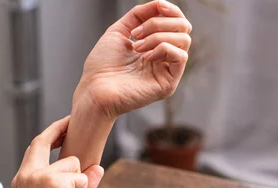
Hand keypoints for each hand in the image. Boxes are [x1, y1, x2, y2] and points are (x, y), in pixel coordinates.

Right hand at [11, 117, 104, 187]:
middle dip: (63, 134)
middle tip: (73, 127)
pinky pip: (82, 180)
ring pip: (74, 166)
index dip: (52, 133)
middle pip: (50, 143)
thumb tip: (98, 168)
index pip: (36, 145)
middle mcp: (27, 173)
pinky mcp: (54, 182)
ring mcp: (39, 176)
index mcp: (22, 179)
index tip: (65, 124)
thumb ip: (77, 185)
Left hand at [75, 0, 191, 118]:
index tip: (158, 6)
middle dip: (160, 22)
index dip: (171, 10)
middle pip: (183, 28)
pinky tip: (146, 57)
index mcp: (154, 46)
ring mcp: (167, 71)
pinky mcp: (168, 84)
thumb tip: (159, 4)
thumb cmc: (101, 65)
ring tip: (137, 47)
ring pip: (184, 40)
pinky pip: (180, 56)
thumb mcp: (119, 30)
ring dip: (158, 36)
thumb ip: (139, 15)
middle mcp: (163, 58)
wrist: (94, 88)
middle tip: (137, 33)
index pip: (176, 23)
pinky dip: (163, 49)